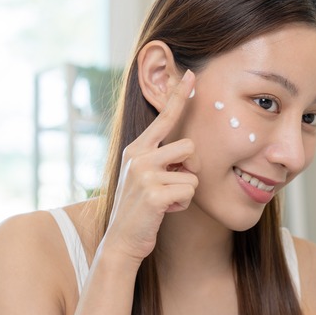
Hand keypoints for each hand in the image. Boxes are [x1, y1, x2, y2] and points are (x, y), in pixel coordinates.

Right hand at [102, 70, 198, 263]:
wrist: (121, 240)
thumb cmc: (141, 209)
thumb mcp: (146, 176)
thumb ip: (161, 159)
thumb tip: (188, 150)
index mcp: (138, 148)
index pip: (164, 117)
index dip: (179, 95)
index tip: (192, 73)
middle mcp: (138, 156)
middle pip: (190, 147)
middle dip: (190, 169)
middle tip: (173, 186)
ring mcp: (144, 173)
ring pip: (193, 172)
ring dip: (187, 189)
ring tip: (167, 200)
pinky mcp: (153, 193)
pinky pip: (189, 191)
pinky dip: (182, 205)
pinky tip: (165, 212)